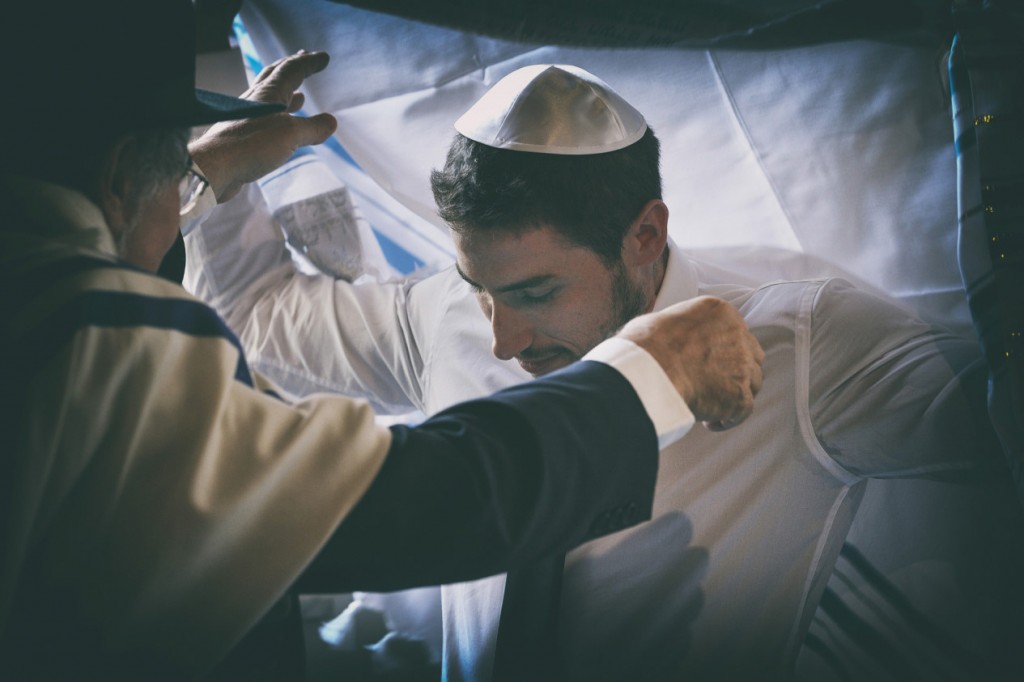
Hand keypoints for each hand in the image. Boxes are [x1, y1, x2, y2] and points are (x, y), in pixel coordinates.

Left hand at [188, 50, 338, 202]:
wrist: (215, 167)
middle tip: (304, 59)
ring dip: (286, 93)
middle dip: (292, 67)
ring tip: (299, 94)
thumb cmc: (250, 145)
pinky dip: (279, 117)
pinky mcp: (243, 135)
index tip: (323, 57)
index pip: (292, 70)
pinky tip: (282, 125)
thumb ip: (313, 128)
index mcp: (269, 94)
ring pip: (270, 99)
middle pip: (276, 76)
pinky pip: (266, 119)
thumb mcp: (290, 135)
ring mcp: (248, 117)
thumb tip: (331, 122)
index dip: (309, 63)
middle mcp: (257, 101)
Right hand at [617, 296, 764, 430]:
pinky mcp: (740, 396)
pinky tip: (709, 422)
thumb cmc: (645, 346)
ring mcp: (743, 367)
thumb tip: (666, 338)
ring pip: (753, 382)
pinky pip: (743, 411)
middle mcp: (738, 336)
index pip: (735, 331)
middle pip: (752, 355)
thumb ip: (678, 326)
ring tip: (711, 404)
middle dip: (737, 369)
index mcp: (721, 312)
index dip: (724, 350)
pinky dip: (728, 418)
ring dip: (735, 393)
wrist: (650, 373)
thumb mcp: (660, 319)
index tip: (710, 362)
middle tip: (715, 381)